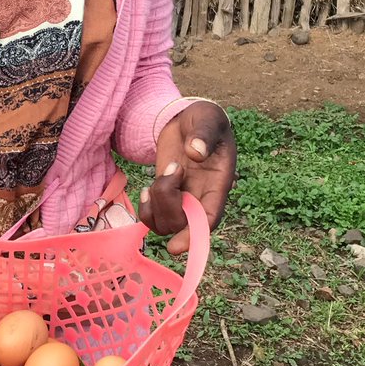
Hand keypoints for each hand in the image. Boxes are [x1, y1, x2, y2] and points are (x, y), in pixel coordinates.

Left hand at [138, 101, 236, 254]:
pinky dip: (146, 209)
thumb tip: (195, 153)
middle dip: (168, 203)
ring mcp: (183, 199)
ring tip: (160, 176)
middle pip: (183, 224)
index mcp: (218, 184)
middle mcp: (201, 198)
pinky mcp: (166, 195)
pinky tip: (146, 188)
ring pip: (166, 224)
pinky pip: (153, 217)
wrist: (188, 119)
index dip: (195, 236)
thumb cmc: (205, 118)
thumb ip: (204, 134)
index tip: (176, 246)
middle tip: (172, 168)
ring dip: (156, 204)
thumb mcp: (208, 119)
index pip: (209, 219)